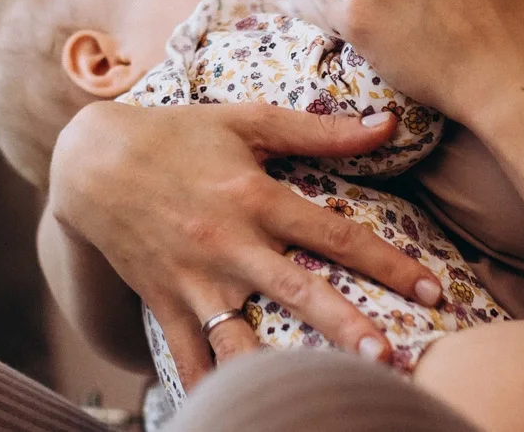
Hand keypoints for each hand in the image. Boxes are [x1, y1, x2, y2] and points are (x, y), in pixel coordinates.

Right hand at [46, 99, 443, 386]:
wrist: (91, 161)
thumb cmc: (180, 135)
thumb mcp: (247, 121)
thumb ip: (320, 130)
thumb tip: (389, 124)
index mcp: (256, 196)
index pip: (335, 234)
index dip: (388, 261)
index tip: (432, 291)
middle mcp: (229, 242)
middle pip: (297, 291)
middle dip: (346, 328)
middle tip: (391, 358)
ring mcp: (193, 277)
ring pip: (241, 335)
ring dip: (280, 369)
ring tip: (319, 397)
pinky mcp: (163, 299)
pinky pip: (187, 353)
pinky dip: (207, 384)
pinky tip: (232, 410)